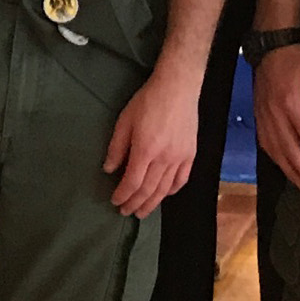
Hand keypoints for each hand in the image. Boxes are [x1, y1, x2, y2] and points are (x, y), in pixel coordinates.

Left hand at [104, 66, 198, 217]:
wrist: (177, 88)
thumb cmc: (147, 101)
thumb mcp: (124, 121)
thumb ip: (117, 148)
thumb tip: (108, 169)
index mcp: (145, 150)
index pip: (132, 182)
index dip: (123, 195)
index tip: (115, 201)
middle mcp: (164, 159)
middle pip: (148, 190)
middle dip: (135, 204)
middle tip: (126, 212)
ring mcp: (180, 158)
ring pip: (165, 189)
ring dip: (152, 203)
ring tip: (142, 211)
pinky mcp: (190, 155)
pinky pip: (181, 180)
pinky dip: (171, 191)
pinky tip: (163, 195)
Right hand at [253, 45, 299, 194]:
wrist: (270, 47)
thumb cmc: (297, 58)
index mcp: (293, 103)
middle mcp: (276, 114)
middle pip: (290, 150)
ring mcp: (264, 116)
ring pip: (276, 151)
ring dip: (290, 170)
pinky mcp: (259, 116)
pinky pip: (266, 144)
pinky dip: (276, 159)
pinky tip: (285, 167)